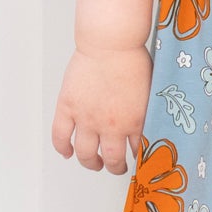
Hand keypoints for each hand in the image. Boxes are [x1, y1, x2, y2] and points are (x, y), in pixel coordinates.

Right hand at [51, 46, 151, 172]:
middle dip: (115, 168)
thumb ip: (146, 110)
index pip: (136, 150)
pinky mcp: (68, 107)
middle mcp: (111, 125)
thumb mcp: (151, 90)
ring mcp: (87, 118)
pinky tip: (67, 152)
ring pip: (85, 153)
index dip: (137, 158)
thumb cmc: (133, 58)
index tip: (136, 160)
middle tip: (116, 168)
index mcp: (135, 121)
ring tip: (94, 163)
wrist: (111, 43)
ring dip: (90, 163)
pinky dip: (62, 148)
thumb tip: (148, 122)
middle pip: (111, 159)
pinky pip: (60, 136)